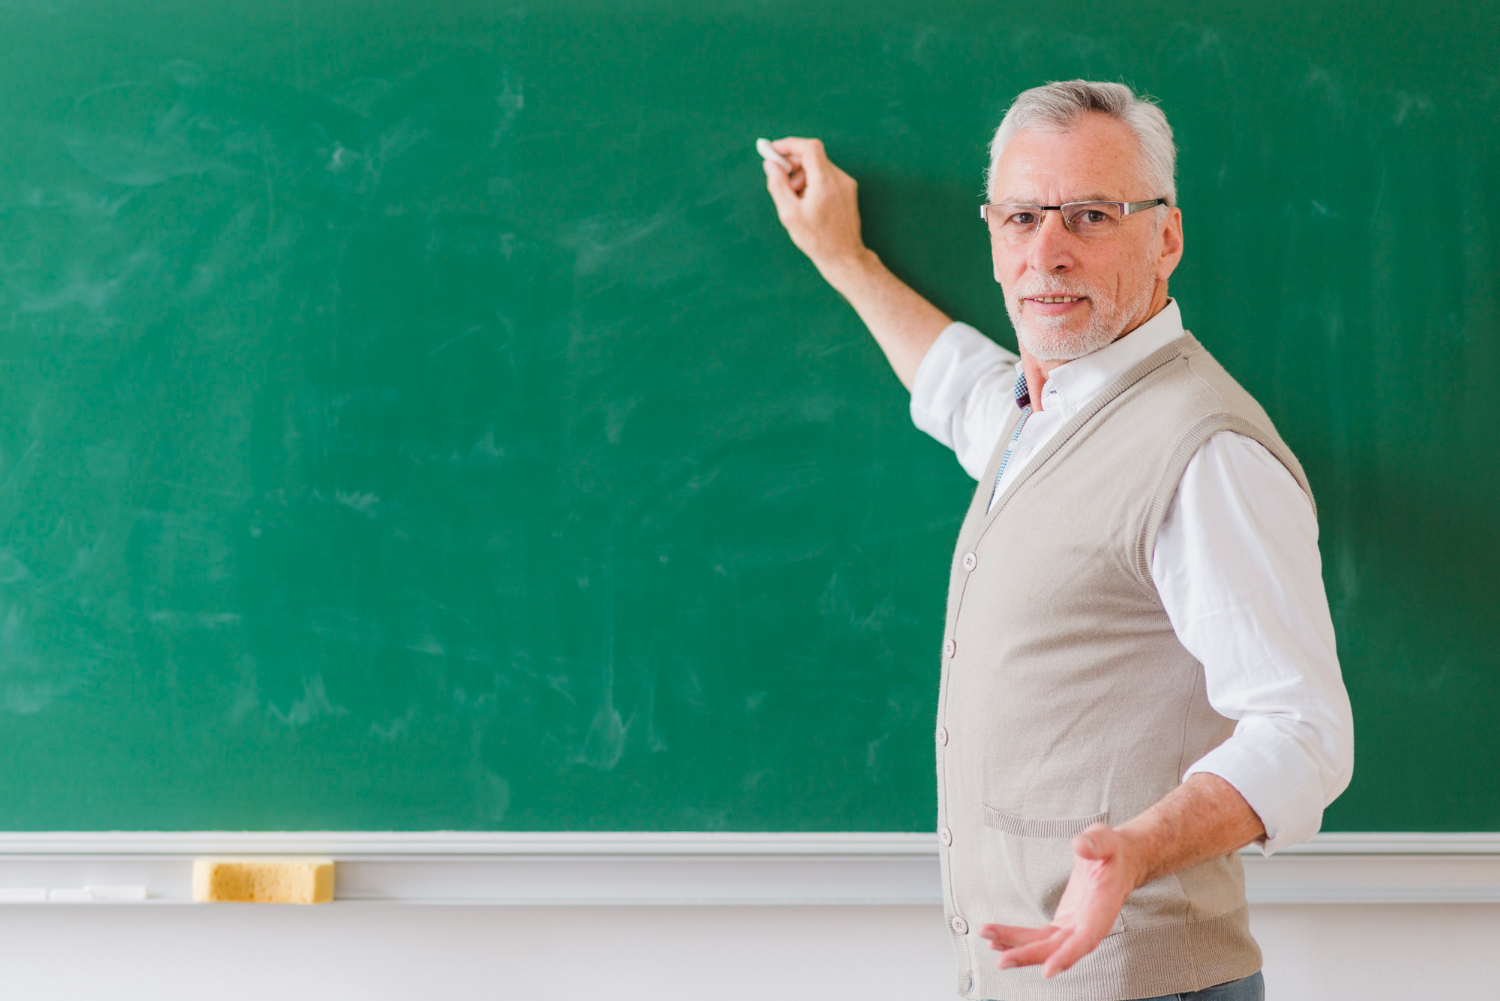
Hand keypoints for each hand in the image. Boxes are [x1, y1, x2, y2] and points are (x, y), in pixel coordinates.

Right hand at [761, 137, 868, 277]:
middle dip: (793, 163)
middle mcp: (839, 179)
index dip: (789, 144)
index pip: (809, 148)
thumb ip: (778, 185)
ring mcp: (846, 184)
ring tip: (794, 198)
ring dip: (802, 175)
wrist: (843, 256)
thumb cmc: (817, 239)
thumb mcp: (789, 214)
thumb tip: (770, 165)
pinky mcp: (848, 191)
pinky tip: (806, 202)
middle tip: (780, 178)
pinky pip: (826, 177)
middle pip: (813, 156)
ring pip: (819, 167)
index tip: (773, 150)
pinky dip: (813, 182)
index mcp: (825, 182)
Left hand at [978, 823, 1140, 978]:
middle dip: (1028, 955)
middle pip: (1057, 948)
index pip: (1086, 938)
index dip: (1068, 955)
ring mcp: (1074, 927)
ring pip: (1043, 945)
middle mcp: (1088, 925)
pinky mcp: (1063, 925)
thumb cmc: (1112, 852)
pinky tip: (997, 942)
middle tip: (1001, 961)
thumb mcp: (1106, 840)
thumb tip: (1080, 845)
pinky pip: (1038, 937)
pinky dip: (1018, 940)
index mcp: (1102, 909)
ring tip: (988, 941)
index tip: (1048, 970)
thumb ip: (1095, 843)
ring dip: (1016, 947)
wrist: (1118, 862)